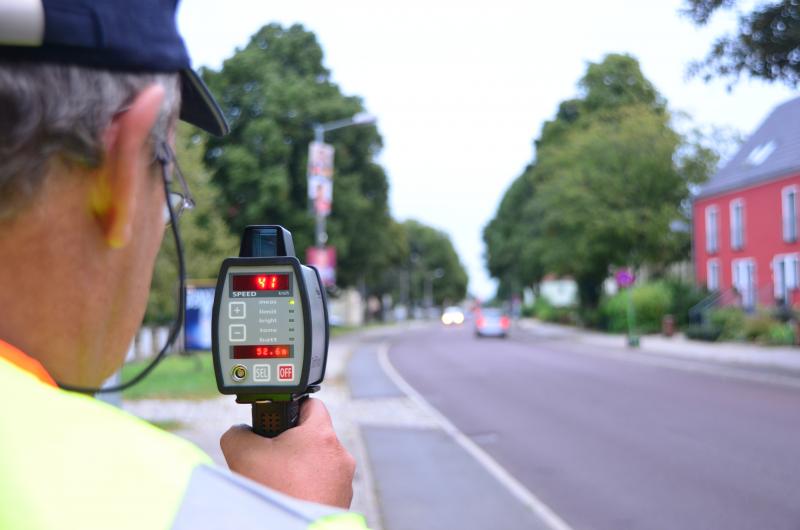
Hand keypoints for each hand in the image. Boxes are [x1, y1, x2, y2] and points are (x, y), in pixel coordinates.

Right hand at [220, 398, 355, 508]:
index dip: (291, 406)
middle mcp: (340, 455)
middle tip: (271, 456)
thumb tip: (240, 432)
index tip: (276, 420)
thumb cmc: (276, 493)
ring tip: (279, 481)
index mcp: (322, 435)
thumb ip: (238, 433)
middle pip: (313, 436)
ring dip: (299, 467)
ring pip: (318, 462)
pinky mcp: (341, 500)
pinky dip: (307, 487)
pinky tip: (289, 495)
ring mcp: (343, 480)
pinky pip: (323, 484)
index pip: (311, 404)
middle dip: (291, 443)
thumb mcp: (243, 454)